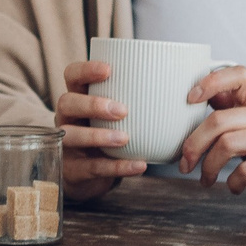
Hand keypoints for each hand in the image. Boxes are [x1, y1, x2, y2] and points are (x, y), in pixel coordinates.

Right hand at [55, 60, 147, 202]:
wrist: (86, 175)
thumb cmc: (104, 133)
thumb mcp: (110, 114)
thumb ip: (132, 98)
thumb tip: (179, 83)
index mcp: (76, 97)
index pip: (71, 75)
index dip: (86, 70)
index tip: (109, 70)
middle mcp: (66, 118)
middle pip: (66, 103)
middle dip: (92, 104)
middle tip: (122, 110)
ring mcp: (66, 144)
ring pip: (72, 136)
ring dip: (98, 136)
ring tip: (125, 138)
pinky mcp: (72, 170)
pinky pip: (92, 167)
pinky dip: (117, 167)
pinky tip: (139, 166)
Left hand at [176, 66, 245, 198]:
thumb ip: (230, 118)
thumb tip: (191, 105)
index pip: (239, 74)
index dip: (211, 81)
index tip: (190, 99)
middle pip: (221, 120)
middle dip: (194, 144)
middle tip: (184, 163)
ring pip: (229, 144)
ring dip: (209, 166)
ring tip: (205, 180)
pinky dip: (233, 183)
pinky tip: (233, 188)